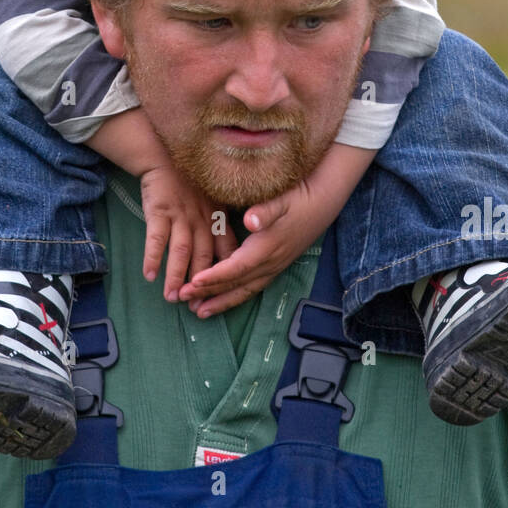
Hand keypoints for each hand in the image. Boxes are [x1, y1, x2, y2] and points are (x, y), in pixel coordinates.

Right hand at [140, 164, 235, 301]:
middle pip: (203, 256)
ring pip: (181, 252)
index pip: (226, 250)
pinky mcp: (159, 212)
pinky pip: (156, 239)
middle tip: (195, 308)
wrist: (165, 156)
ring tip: (171, 298)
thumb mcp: (214, 198)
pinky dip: (153, 257)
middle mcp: (201, 219)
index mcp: (217, 217)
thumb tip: (230, 251)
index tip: (221, 295)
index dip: (224, 274)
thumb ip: (221, 222)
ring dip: (176, 276)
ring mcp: (180, 216)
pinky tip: (149, 275)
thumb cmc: (190, 181)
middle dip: (200, 284)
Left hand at [178, 176, 334, 317]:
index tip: (192, 282)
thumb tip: (250, 222)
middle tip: (182, 299)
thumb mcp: (282, 198)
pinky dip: (235, 297)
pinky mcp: (276, 265)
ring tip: (199, 312)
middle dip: (208, 293)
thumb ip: (265, 211)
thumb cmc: (299, 195)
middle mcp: (270, 262)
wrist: (324, 200)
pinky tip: (223, 301)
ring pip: (244, 291)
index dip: (214, 277)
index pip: (235, 268)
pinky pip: (252, 287)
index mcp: (266, 247)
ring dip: (221, 302)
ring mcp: (274, 266)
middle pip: (236, 284)